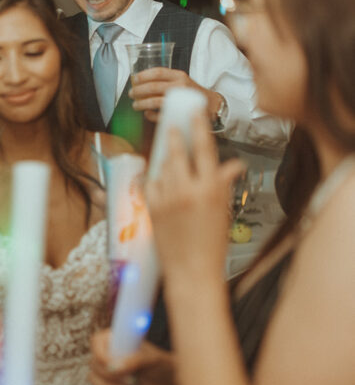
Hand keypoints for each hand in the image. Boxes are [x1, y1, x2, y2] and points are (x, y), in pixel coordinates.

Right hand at [89, 330, 177, 384]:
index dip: (101, 354)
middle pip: (94, 363)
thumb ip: (133, 360)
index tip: (112, 366)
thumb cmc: (162, 364)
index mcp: (118, 338)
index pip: (97, 341)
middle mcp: (109, 351)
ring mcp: (108, 367)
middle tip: (132, 380)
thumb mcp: (151, 359)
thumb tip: (114, 367)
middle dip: (112, 376)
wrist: (167, 381)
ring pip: (95, 378)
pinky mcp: (110, 382)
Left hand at [129, 68, 218, 122]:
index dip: (144, 75)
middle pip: (154, 87)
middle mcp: (180, 85)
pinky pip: (161, 114)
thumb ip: (165, 80)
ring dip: (142, 103)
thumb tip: (140, 83)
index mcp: (179, 75)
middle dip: (139, 91)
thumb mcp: (180, 81)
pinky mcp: (180, 113)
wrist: (211, 105)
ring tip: (135, 105)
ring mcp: (180, 100)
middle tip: (131, 94)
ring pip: (156, 101)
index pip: (158, 72)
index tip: (134, 79)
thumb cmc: (190, 93)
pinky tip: (146, 114)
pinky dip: (151, 115)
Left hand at [145, 112, 243, 283]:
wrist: (192, 272)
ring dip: (166, 156)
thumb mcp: (223, 211)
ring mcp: (168, 198)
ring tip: (168, 149)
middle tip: (172, 124)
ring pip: (164, 166)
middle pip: (179, 152)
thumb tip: (233, 166)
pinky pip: (151, 184)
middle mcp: (189, 190)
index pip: (204, 148)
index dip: (198, 127)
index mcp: (211, 188)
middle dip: (175, 135)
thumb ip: (223, 184)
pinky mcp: (152, 208)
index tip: (194, 113)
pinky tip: (159, 177)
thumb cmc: (212, 245)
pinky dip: (155, 178)